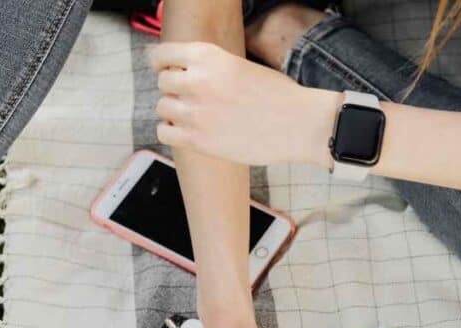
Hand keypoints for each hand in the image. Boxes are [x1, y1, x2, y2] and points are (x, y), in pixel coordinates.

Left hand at [149, 42, 337, 167]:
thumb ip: (210, 69)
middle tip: (189, 98)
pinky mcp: (199, 140)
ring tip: (192, 116)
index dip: (161, 62)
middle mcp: (197, 81)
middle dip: (173, 89)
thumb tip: (186, 77)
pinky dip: (171, 131)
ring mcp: (196, 112)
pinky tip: (186, 131)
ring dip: (173, 111)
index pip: (162, 54)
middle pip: (162, 82)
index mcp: (208, 56)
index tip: (164, 69)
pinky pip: (165, 132)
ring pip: (162, 107)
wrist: (298, 124)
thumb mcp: (240, 65)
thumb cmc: (278, 96)